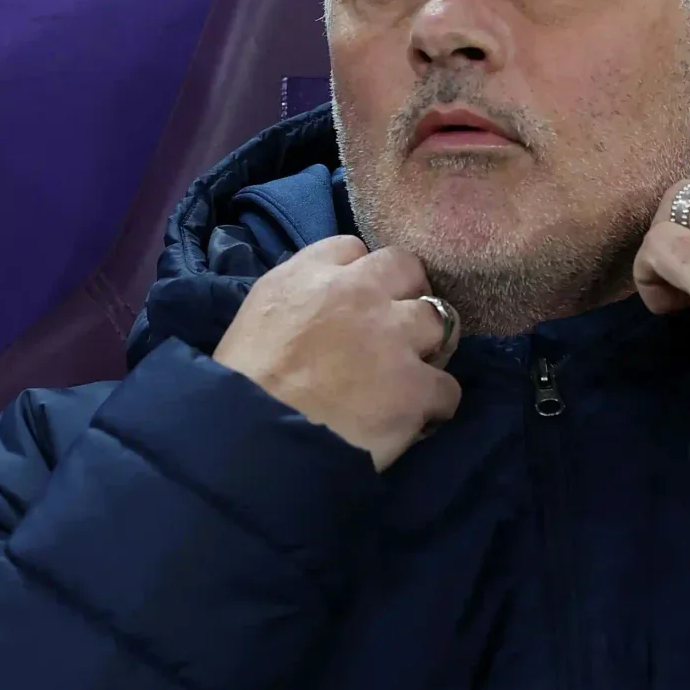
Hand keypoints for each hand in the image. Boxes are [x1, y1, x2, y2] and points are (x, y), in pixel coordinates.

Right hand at [214, 236, 461, 469]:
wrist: (254, 442)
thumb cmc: (241, 388)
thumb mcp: (255, 318)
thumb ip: (294, 300)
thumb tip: (321, 310)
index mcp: (308, 276)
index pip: (352, 248)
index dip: (360, 274)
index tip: (358, 300)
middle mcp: (358, 294)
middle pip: (408, 268)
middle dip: (409, 293)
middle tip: (399, 327)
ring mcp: (393, 339)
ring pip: (441, 320)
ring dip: (431, 345)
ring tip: (415, 373)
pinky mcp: (415, 388)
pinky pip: (448, 387)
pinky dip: (436, 405)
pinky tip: (417, 420)